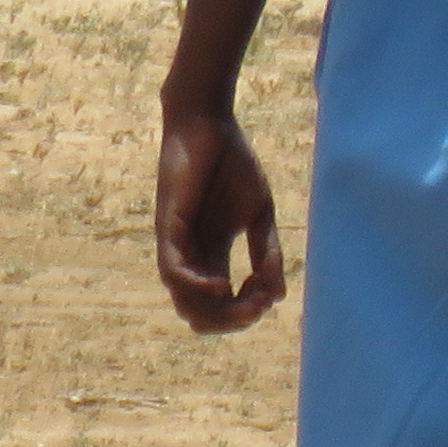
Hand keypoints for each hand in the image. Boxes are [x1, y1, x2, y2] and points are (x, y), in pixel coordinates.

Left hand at [155, 104, 288, 332]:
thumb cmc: (232, 165)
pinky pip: (173, 271)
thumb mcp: (259, 214)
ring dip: (218, 310)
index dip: (247, 310)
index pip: (222, 304)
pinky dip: (195, 286)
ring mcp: (177, 246)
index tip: (269, 293)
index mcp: (212, 255)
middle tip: (259, 305)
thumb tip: (279, 296)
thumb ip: (267, 252)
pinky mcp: (168, 229)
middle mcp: (191, 257)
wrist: (208, 126)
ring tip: (247, 298)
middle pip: (200, 314)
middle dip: (233, 320)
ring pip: (183, 301)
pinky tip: (221, 285)